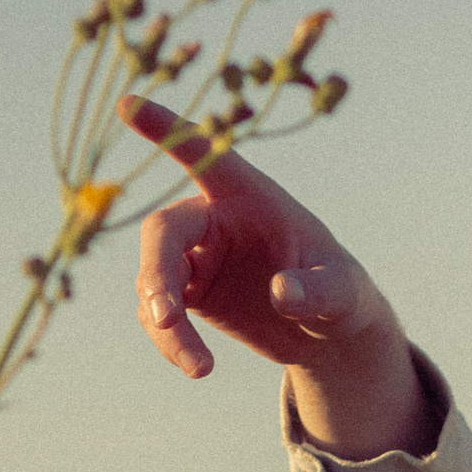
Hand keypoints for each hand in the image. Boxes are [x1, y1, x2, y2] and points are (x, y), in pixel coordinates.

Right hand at [122, 95, 429, 456]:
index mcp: (251, 196)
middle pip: (164, 231)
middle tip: (165, 317)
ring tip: (200, 367)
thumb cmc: (342, 294)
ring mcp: (195, 256)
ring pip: (155, 279)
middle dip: (158, 274)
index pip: (206, 154)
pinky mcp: (186, 291)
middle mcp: (214, 217)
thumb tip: (283, 293)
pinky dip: (170, 340)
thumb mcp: (343, 294)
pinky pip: (159, 312)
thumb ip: (317, 291)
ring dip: (165, 323)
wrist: (328, 332)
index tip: (128, 104)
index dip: (167, 129)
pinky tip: (198, 366)